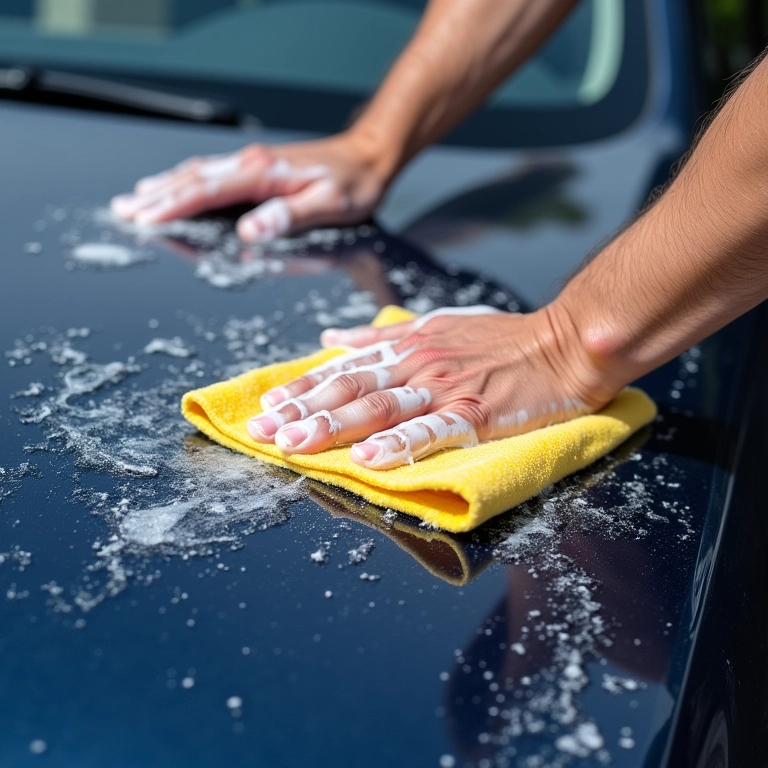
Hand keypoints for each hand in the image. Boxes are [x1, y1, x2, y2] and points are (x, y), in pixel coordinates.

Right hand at [110, 132, 389, 241]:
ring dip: (165, 186)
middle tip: (124, 211)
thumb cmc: (353, 185)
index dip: (173, 206)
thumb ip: (287, 217)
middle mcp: (252, 164)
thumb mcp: (328, 205)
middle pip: (193, 179)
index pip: (207, 191)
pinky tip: (175, 185)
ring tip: (136, 198)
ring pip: (199, 173)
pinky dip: (187, 180)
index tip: (144, 219)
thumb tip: (249, 231)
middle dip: (157, 196)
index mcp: (263, 174)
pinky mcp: (259, 167)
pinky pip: (213, 172)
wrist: (369, 157)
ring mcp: (253, 163)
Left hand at [246, 306, 618, 468]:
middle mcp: (419, 364)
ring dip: (333, 426)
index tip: (269, 407)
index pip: (345, 368)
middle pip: (352, 389)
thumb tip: (333, 339)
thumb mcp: (436, 323)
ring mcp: (446, 389)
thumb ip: (381, 334)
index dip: (304, 388)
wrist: (564, 343)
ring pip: (380, 408)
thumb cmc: (502, 338)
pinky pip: (431, 430)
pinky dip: (397, 444)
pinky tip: (367, 459)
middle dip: (303, 412)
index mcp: (408, 346)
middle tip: (264, 432)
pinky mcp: (476, 414)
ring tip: (295, 446)